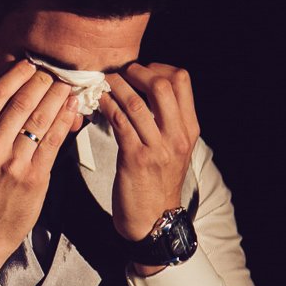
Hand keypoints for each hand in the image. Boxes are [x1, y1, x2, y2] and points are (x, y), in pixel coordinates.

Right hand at [0, 60, 79, 267]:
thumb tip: (9, 96)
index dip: (16, 76)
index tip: (30, 65)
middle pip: (20, 104)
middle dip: (41, 82)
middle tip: (55, 72)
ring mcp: (12, 163)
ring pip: (39, 120)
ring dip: (57, 98)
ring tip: (68, 85)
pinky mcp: (33, 177)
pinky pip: (53, 142)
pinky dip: (65, 122)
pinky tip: (73, 110)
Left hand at [98, 63, 199, 242]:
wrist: (154, 218)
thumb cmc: (158, 179)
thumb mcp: (172, 147)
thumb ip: (165, 119)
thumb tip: (144, 88)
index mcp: (189, 128)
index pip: (182, 80)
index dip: (157, 67)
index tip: (138, 70)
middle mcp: (177, 135)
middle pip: (162, 84)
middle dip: (135, 71)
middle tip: (119, 73)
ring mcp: (157, 147)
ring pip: (136, 102)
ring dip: (114, 86)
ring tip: (102, 82)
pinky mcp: (135, 158)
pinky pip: (118, 121)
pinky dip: (105, 106)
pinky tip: (96, 101)